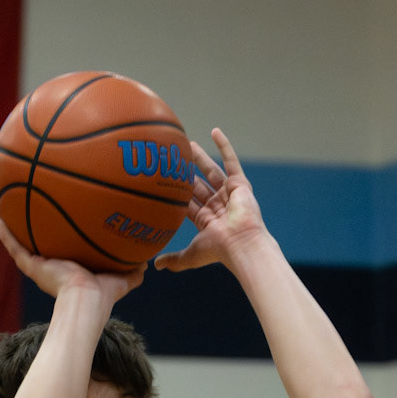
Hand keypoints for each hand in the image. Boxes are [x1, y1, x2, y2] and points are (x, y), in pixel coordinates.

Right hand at [0, 218, 145, 312]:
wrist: (86, 301)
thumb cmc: (103, 296)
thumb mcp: (121, 280)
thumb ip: (132, 272)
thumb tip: (146, 264)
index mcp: (70, 274)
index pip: (63, 256)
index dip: (61, 245)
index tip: (58, 232)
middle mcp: (52, 270)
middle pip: (41, 249)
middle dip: (36, 235)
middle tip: (30, 218)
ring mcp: (40, 268)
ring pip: (23, 247)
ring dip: (13, 232)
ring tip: (4, 214)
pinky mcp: (33, 267)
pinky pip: (16, 248)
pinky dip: (6, 235)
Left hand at [155, 128, 265, 274]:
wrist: (241, 243)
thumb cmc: (218, 250)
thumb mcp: (191, 256)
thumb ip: (174, 259)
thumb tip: (155, 266)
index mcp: (207, 220)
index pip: (188, 203)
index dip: (177, 193)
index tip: (163, 180)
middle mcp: (217, 206)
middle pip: (198, 185)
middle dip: (186, 173)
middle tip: (173, 158)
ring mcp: (228, 194)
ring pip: (211, 171)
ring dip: (200, 157)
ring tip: (187, 144)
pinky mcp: (239, 183)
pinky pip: (231, 160)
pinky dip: (224, 146)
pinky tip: (215, 131)